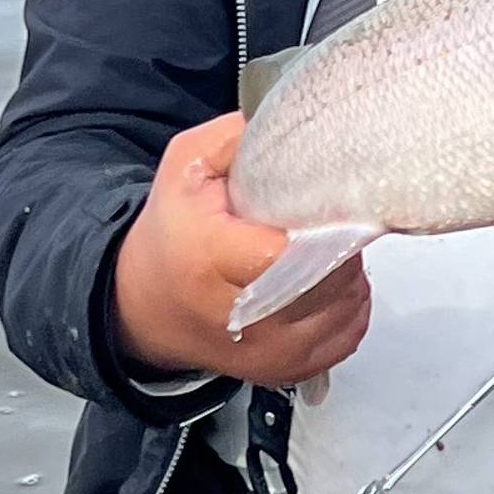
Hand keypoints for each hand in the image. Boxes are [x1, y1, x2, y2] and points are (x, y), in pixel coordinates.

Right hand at [107, 113, 368, 389]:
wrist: (144, 304)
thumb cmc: (172, 232)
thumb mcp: (187, 165)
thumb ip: (241, 137)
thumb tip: (303, 123)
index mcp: (209, 257)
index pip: (289, 252)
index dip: (320, 226)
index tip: (328, 204)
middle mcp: (238, 316)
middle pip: (326, 281)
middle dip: (339, 245)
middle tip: (328, 222)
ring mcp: (265, 351)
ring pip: (345, 308)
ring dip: (349, 275)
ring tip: (322, 251)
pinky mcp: (284, 370)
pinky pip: (347, 336)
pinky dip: (349, 307)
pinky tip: (326, 284)